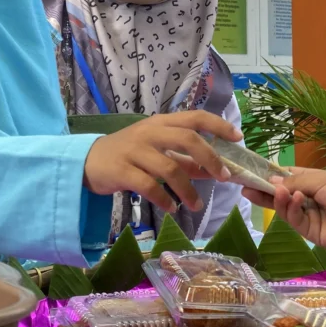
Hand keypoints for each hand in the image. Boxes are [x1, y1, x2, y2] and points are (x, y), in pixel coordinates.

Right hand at [84, 111, 238, 212]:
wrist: (87, 161)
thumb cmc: (129, 154)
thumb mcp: (157, 151)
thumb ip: (184, 159)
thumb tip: (216, 169)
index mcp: (161, 123)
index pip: (195, 117)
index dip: (218, 125)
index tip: (238, 137)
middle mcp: (149, 132)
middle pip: (187, 139)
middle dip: (210, 159)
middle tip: (224, 177)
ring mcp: (135, 150)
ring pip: (170, 167)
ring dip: (188, 189)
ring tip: (196, 205)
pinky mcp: (122, 170)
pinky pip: (149, 186)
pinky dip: (165, 199)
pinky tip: (172, 209)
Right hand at [242, 168, 325, 252]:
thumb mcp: (321, 180)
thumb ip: (295, 182)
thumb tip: (271, 181)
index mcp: (310, 182)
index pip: (285, 179)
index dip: (268, 177)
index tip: (250, 174)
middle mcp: (306, 199)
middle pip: (279, 196)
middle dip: (262, 191)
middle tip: (244, 187)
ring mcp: (307, 216)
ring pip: (284, 209)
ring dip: (278, 200)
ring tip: (277, 192)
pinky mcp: (308, 232)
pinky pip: (294, 220)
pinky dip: (291, 209)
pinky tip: (296, 200)